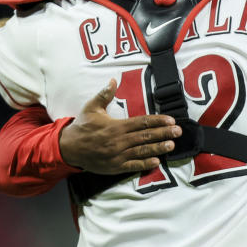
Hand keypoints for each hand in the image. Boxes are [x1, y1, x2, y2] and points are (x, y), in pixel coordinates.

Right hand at [58, 79, 181, 174]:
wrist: (68, 148)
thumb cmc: (82, 126)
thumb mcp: (91, 107)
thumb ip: (104, 94)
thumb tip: (113, 80)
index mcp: (116, 126)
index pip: (141, 123)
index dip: (157, 121)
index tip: (170, 120)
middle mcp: (119, 141)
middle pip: (145, 136)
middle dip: (163, 134)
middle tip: (178, 132)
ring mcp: (118, 155)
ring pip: (141, 151)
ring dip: (158, 148)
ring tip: (171, 145)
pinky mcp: (115, 166)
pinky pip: (132, 165)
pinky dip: (144, 164)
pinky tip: (156, 162)